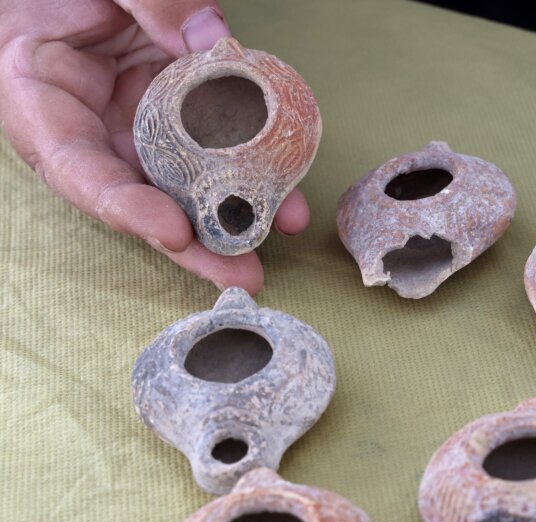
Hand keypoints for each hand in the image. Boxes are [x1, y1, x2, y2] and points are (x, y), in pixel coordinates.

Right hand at [0, 0, 310, 292]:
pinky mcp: (173, 112)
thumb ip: (149, 0)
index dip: (126, 207)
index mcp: (40, 98)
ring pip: (183, 180)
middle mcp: (89, 125)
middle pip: (140, 197)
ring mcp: (135, 123)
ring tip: (286, 227)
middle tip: (246, 272)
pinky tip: (288, 186)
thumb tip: (213, 41)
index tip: (174, 231)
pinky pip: (213, 144)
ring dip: (233, 210)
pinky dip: (248, 165)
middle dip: (196, 240)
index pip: (78, 169)